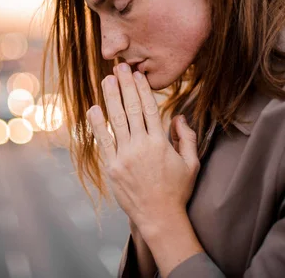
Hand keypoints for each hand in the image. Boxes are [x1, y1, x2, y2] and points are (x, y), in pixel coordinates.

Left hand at [86, 63, 200, 234]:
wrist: (160, 217)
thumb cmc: (177, 191)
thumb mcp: (191, 163)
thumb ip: (186, 138)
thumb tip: (178, 116)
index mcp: (161, 143)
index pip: (149, 109)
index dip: (142, 89)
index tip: (137, 75)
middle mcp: (142, 146)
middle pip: (131, 109)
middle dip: (124, 86)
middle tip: (118, 67)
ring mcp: (125, 156)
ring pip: (116, 121)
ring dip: (110, 98)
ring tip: (106, 80)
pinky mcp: (112, 167)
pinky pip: (102, 142)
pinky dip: (97, 124)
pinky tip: (92, 109)